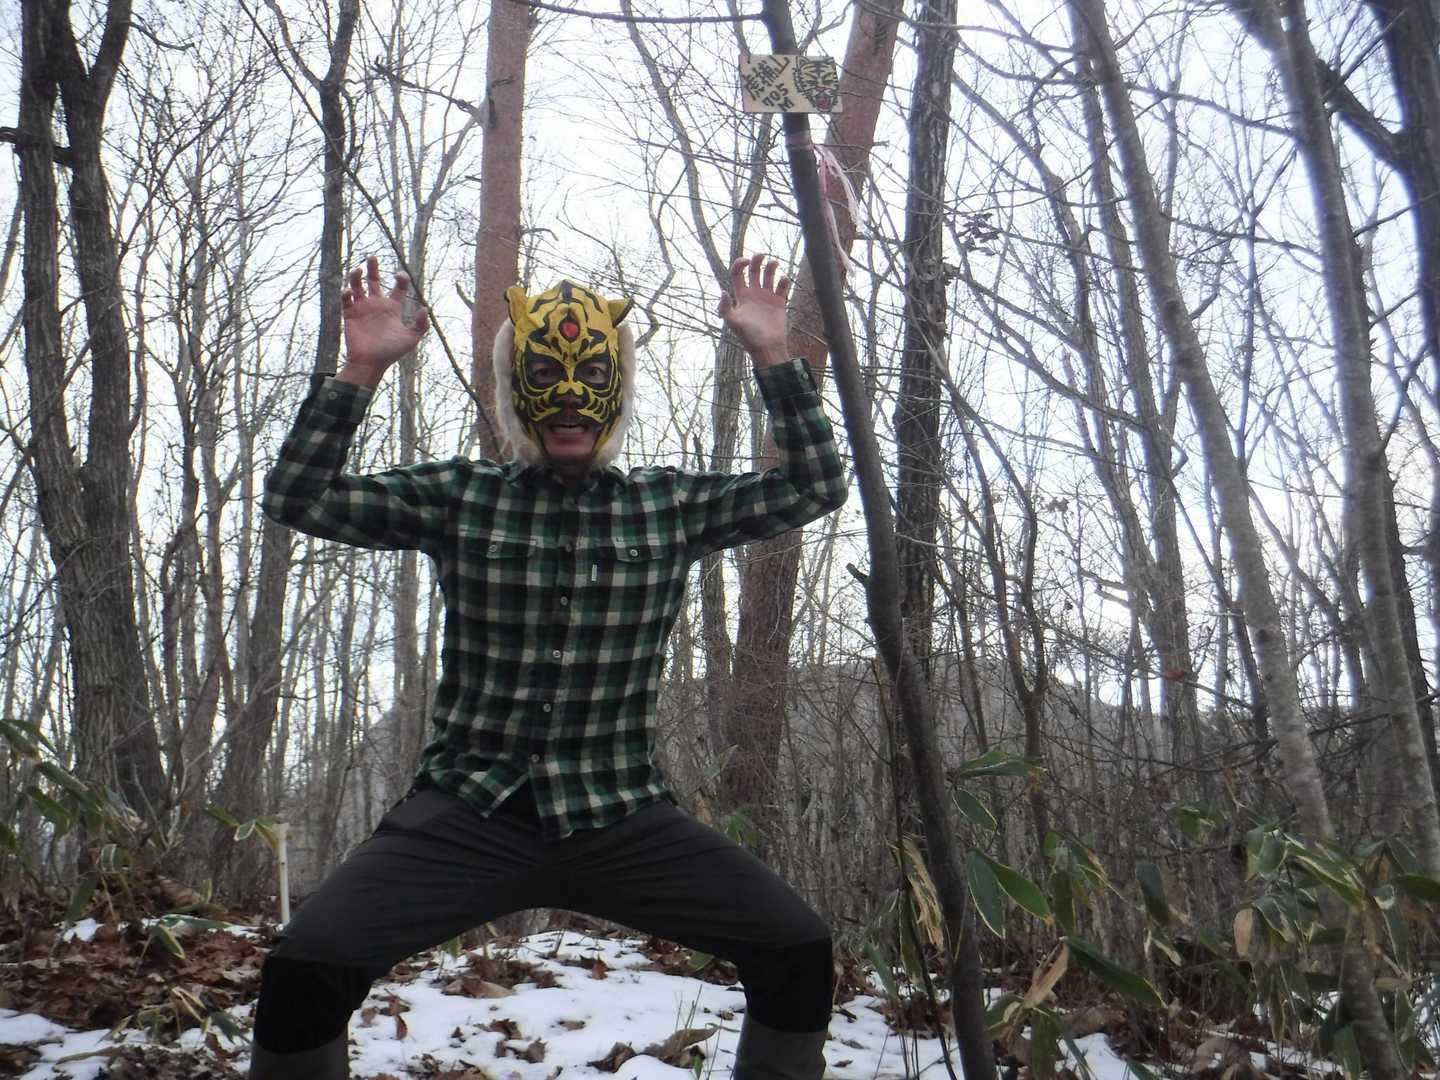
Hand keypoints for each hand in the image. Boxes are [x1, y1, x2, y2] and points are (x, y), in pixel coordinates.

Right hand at [336, 255, 429, 384]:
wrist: (371, 363)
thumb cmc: (392, 351)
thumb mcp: (412, 338)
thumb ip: (421, 324)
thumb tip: (426, 308)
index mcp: (392, 308)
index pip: (398, 288)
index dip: (401, 279)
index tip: (399, 275)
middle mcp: (377, 305)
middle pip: (374, 280)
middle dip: (373, 267)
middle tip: (371, 256)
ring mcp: (362, 309)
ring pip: (357, 286)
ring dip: (355, 276)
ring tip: (357, 270)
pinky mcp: (349, 314)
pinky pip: (345, 300)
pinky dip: (345, 293)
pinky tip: (348, 292)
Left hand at [717, 253, 789, 367]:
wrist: (767, 347)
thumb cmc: (748, 336)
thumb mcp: (733, 322)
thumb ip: (725, 307)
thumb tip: (723, 291)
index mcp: (741, 296)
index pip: (738, 274)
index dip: (739, 264)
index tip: (746, 261)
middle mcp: (754, 294)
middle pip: (754, 270)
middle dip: (757, 260)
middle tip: (762, 256)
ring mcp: (767, 297)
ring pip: (769, 275)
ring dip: (772, 266)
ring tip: (774, 263)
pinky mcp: (779, 302)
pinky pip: (782, 287)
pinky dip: (784, 280)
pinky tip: (783, 281)